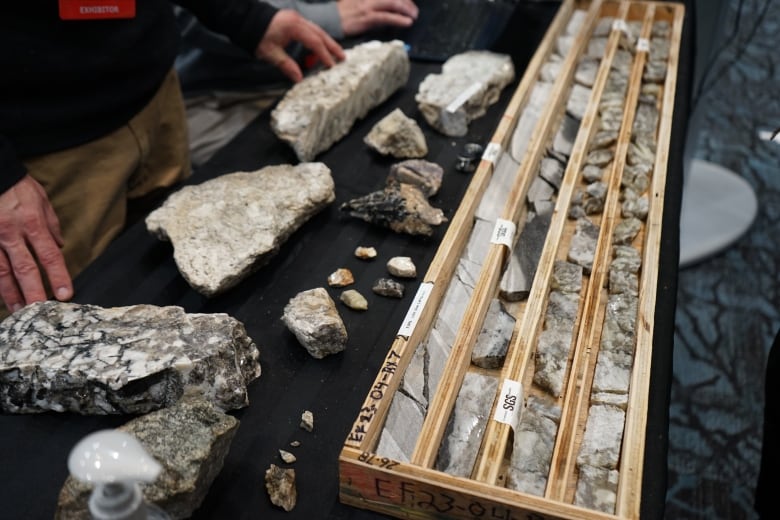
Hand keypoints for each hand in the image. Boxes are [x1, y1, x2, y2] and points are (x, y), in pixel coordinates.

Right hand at [0, 175, 72, 312]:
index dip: (59, 276)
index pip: (49, 255)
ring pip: (1, 271)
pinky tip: (1, 293)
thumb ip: (51, 224)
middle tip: (40, 311)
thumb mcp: (41, 199)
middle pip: (24, 268)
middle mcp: (11, 233)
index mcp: (32, 223)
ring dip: (10, 293)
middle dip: (34, 291)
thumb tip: (60, 244)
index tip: (66, 294)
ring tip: (18, 309)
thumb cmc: (16, 184)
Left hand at [256, 9, 345, 82]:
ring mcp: (296, 18)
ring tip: (334, 53)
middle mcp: (298, 20)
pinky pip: (310, 29)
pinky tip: (318, 48)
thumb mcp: (270, 53)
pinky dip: (316, 39)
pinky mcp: (293, 19)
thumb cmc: (256, 35)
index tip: (331, 65)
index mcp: (294, 27)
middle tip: (342, 57)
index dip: (324, 55)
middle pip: (320, 34)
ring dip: (326, 42)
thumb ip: (287, 65)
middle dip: (332, 46)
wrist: (245, 19)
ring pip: (317, 30)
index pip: (315, 42)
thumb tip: (299, 78)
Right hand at [338, 0, 418, 36]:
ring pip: (393, 4)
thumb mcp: (358, 0)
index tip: (409, 1)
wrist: (331, 20)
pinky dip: (399, 19)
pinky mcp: (368, 17)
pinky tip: (407, 22)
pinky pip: (387, 17)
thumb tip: (386, 7)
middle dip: (407, 2)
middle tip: (414, 10)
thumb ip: (372, 2)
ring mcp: (368, 6)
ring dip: (407, 10)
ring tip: (413, 16)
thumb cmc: (344, 13)